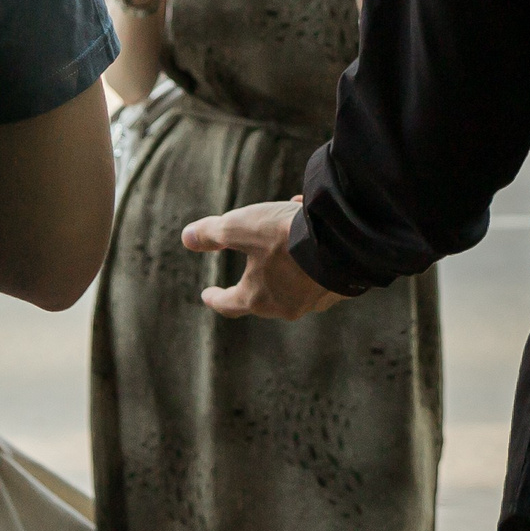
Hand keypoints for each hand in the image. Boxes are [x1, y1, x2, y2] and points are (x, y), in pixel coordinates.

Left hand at [182, 197, 344, 319]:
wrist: (343, 242)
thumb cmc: (284, 237)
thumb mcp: (239, 227)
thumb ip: (211, 234)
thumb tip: (187, 238)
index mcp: (257, 298)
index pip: (229, 304)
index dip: (216, 297)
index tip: (208, 294)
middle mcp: (285, 306)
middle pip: (263, 292)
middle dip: (256, 270)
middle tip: (253, 250)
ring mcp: (315, 300)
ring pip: (293, 278)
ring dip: (287, 255)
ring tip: (290, 224)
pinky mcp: (340, 288)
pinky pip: (319, 271)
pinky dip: (311, 252)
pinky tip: (315, 229)